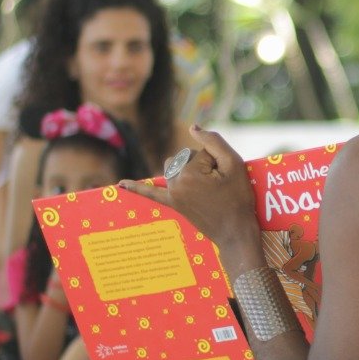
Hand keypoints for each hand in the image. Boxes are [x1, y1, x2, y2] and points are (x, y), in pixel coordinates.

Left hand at [119, 127, 259, 256]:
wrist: (235, 232)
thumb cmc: (238, 198)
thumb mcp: (235, 165)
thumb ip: (214, 141)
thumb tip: (192, 127)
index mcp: (190, 173)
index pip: (203, 151)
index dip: (219, 161)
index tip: (226, 180)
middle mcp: (176, 182)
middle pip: (186, 156)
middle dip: (203, 164)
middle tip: (219, 185)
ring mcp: (172, 194)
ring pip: (173, 166)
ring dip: (186, 168)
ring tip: (204, 183)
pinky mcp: (172, 204)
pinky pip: (151, 194)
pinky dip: (136, 188)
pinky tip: (120, 184)